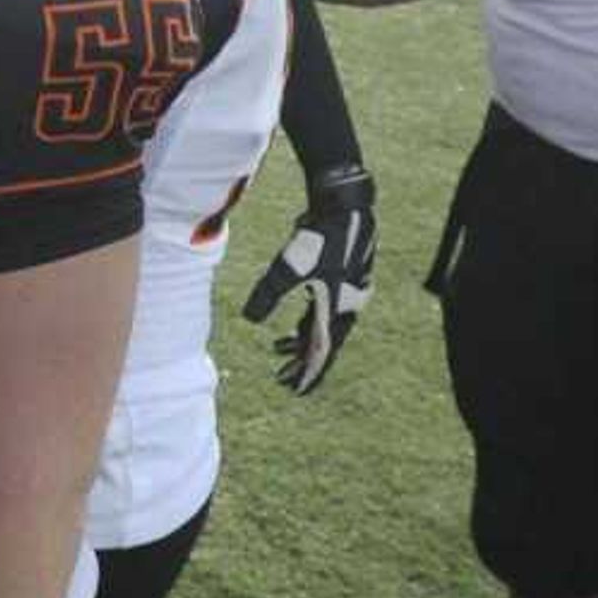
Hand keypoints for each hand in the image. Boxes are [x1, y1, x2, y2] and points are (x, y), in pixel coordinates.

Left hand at [239, 165, 374, 393]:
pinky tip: (291, 324)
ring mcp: (345, 292)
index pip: (322, 351)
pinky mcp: (339, 279)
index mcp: (339, 308)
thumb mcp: (289, 267)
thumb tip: (250, 320)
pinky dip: (306, 322)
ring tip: (277, 351)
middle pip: (323, 343)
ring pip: (322, 327)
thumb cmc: (318, 237)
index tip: (296, 391)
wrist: (342, 205)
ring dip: (300, 341)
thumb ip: (268, 294)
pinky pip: (322, 310)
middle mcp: (347, 305)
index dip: (308, 373)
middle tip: (281, 379)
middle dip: (301, 362)